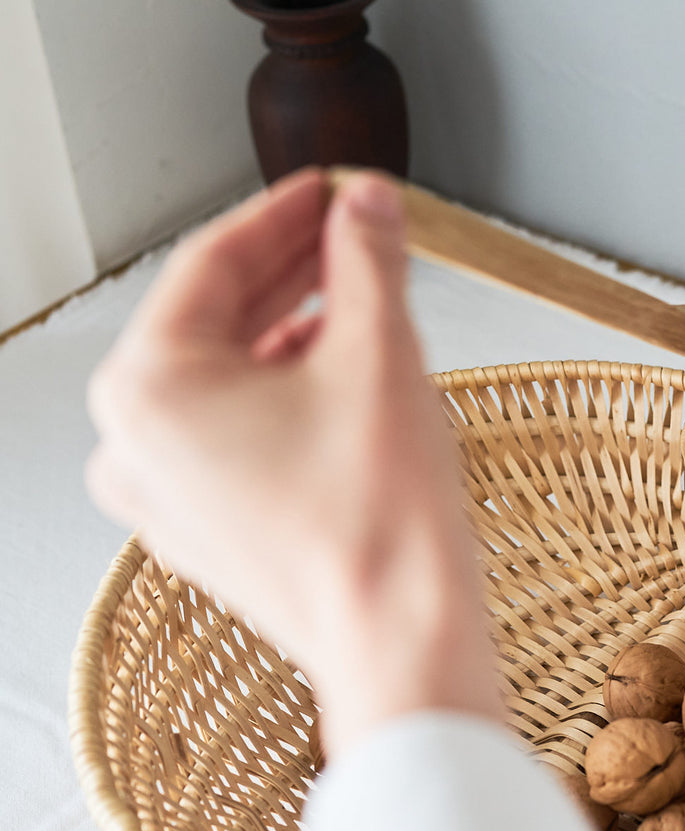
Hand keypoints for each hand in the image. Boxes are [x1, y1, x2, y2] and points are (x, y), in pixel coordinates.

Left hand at [86, 169, 502, 753]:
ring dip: (290, 332)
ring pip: (225, 381)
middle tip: (352, 232)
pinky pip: (234, 437)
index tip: (332, 189)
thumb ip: (367, 260)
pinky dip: (282, 397)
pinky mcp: (206, 532)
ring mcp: (165, 496)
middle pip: (215, 321)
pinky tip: (339, 379)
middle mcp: (134, 444)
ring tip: (357, 303)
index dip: (285, 213)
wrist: (403, 642)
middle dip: (291, 271)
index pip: (213, 263)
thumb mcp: (380, 354)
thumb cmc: (380, 523)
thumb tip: (368, 204)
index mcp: (149, 390)